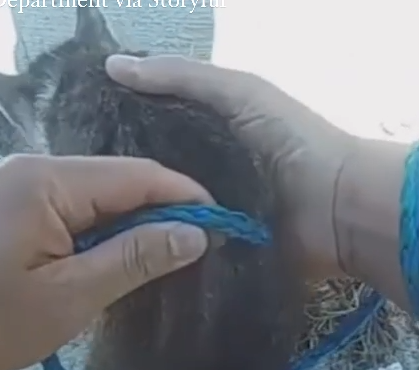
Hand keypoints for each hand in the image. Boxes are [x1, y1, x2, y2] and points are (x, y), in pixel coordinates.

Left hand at [0, 154, 209, 369]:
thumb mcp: (68, 297)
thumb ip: (133, 259)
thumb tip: (194, 234)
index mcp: (47, 182)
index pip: (136, 175)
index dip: (185, 197)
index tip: (222, 225)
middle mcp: (34, 172)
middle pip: (118, 183)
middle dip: (162, 214)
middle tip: (200, 251)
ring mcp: (20, 190)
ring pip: (98, 200)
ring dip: (134, 228)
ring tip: (170, 260)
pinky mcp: (13, 212)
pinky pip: (73, 213)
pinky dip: (103, 237)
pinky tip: (123, 261)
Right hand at [106, 54, 354, 280]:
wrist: (337, 208)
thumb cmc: (291, 142)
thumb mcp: (239, 94)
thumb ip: (182, 78)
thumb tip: (112, 65)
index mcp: (209, 138)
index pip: (153, 136)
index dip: (120, 136)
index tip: (82, 144)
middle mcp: (205, 177)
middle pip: (154, 181)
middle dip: (124, 187)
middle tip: (81, 199)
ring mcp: (211, 219)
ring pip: (164, 219)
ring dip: (139, 223)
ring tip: (97, 229)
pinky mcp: (220, 254)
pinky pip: (184, 252)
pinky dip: (164, 252)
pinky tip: (129, 254)